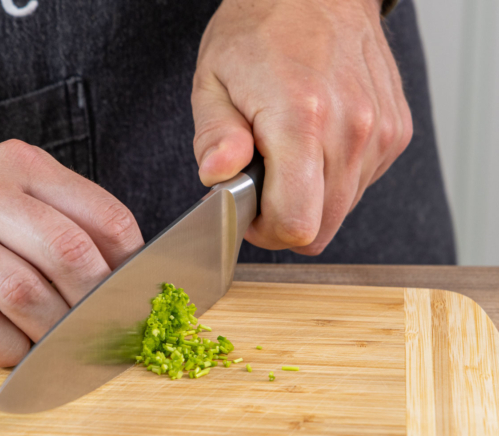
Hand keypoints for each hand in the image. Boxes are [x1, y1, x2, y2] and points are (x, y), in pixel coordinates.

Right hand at [0, 140, 142, 366]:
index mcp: (18, 165)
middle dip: (96, 305)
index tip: (133, 296)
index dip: (130, 266)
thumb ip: (59, 219)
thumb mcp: (4, 188)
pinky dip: (8, 349)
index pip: (102, 216)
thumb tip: (121, 279)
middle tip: (102, 332)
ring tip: (59, 348)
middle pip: (67, 255)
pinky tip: (15, 355)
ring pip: (23, 293)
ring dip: (54, 333)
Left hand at [192, 0, 412, 253]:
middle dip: (287, 219)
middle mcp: (351, 129)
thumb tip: (219, 177)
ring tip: (289, 151)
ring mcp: (380, 131)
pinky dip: (335, 175)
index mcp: (301, 119)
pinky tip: (317, 140)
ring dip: (312, 195)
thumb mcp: (212, 81)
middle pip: (322, 228)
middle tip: (263, 184)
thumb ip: (215, 137)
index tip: (249, 211)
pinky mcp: (395, 131)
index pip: (297, 224)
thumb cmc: (259, 31)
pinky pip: (361, 182)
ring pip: (343, 208)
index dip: (266, 231)